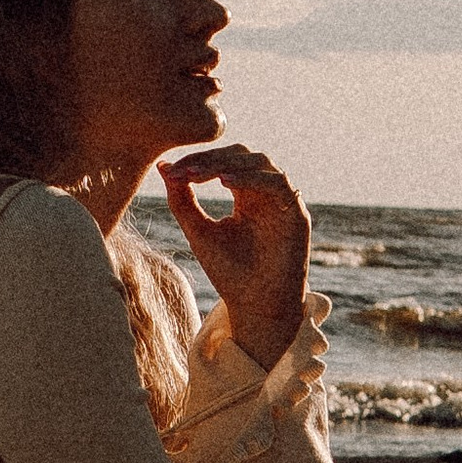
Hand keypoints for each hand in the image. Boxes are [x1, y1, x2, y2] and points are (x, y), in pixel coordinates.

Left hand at [160, 143, 310, 366]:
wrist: (255, 306)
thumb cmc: (229, 272)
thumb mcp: (198, 231)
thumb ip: (182, 200)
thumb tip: (164, 168)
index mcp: (246, 195)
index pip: (224, 163)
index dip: (198, 161)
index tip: (172, 170)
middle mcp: (266, 194)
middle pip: (242, 155)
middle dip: (211, 159)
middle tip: (184, 169)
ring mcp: (283, 202)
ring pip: (261, 162)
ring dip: (228, 164)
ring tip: (199, 174)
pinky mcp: (297, 214)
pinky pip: (278, 184)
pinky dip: (251, 179)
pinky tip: (226, 183)